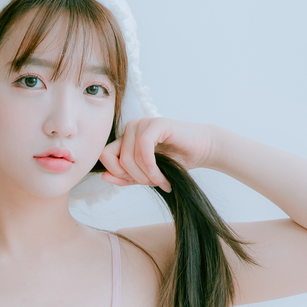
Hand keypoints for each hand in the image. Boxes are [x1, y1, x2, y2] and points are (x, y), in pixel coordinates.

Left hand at [99, 118, 215, 189]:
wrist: (202, 151)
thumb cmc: (175, 162)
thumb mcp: (145, 175)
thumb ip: (125, 177)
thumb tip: (104, 176)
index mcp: (125, 139)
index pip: (106, 156)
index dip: (117, 173)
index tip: (134, 182)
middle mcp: (131, 128)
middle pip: (117, 158)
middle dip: (134, 177)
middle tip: (153, 183)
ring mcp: (143, 123)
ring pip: (130, 156)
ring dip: (147, 175)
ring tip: (162, 181)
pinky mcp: (156, 123)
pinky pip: (143, 146)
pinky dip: (150, 165)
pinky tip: (160, 173)